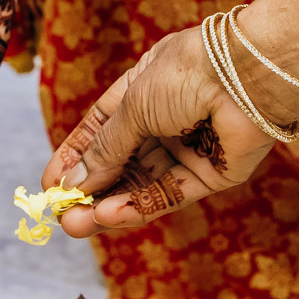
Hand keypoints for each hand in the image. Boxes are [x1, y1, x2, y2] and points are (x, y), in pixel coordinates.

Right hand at [38, 15, 298, 236]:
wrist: (247, 76)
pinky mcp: (210, 174)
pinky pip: (168, 195)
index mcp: (142, 92)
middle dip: (90, 191)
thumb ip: (104, 150)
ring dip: (109, 205)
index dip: (75, 158)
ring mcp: (187, 149)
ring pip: (141, 186)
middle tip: (62, 216)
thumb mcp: (132, 108)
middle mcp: (163, 122)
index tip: (50, 185)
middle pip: (120, 165)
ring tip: (77, 224)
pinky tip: (110, 216)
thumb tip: (72, 183)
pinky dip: (139, 207)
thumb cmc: (187, 74)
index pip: (100, 130)